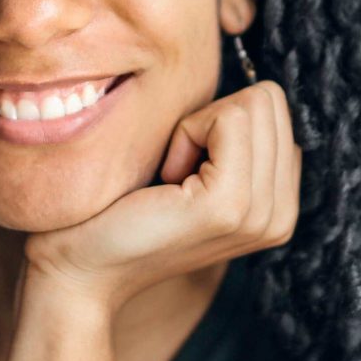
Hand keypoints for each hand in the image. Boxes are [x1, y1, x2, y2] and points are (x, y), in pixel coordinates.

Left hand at [22, 80, 300, 314]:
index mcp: (279, 206)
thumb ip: (234, 141)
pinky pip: (229, 118)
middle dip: (213, 119)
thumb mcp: (193, 172)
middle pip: (270, 101)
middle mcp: (281, 215)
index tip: (183, 167)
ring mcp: (260, 213)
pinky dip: (188, 132)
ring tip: (170, 178)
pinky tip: (165, 177)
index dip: (220, 122)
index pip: (277, 111)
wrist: (80, 270)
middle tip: (174, 171)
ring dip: (198, 127)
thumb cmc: (120, 213)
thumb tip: (251, 90)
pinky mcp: (229, 204)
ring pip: (254, 104)